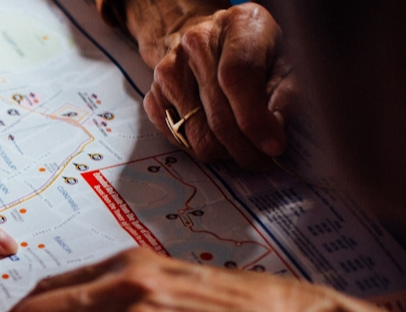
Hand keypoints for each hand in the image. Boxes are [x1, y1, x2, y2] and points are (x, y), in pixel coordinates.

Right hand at [131, 2, 296, 168]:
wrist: (205, 36)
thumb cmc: (252, 49)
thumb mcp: (283, 59)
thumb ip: (286, 94)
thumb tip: (273, 137)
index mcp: (238, 25)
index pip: (238, 77)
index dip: (255, 119)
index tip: (273, 146)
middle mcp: (197, 44)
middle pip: (217, 116)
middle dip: (244, 148)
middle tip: (261, 159)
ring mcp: (169, 71)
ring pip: (197, 136)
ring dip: (223, 152)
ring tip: (239, 146)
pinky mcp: (153, 94)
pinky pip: (177, 139)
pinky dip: (198, 146)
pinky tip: (214, 135)